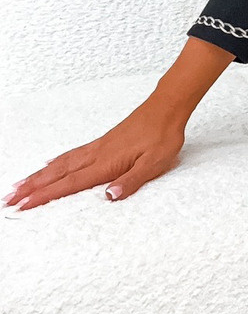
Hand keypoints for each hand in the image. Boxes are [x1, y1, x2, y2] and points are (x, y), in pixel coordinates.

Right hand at [2, 98, 187, 212]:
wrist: (167, 108)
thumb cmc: (162, 135)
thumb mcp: (154, 163)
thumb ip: (131, 181)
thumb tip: (109, 197)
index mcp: (106, 163)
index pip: (70, 184)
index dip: (46, 196)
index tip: (25, 205)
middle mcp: (96, 154)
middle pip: (57, 173)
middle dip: (32, 187)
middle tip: (10, 199)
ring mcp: (97, 147)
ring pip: (61, 163)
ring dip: (39, 175)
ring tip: (20, 185)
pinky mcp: (102, 142)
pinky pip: (71, 155)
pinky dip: (55, 162)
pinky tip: (49, 164)